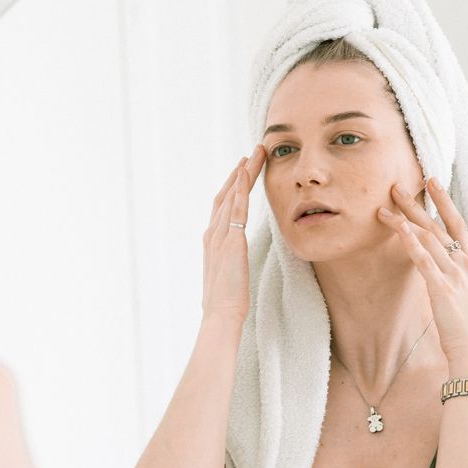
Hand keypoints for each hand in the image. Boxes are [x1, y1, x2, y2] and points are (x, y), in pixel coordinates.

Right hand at [200, 144, 264, 324]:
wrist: (220, 314)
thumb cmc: (227, 302)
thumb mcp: (229, 274)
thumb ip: (231, 261)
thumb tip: (236, 260)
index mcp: (212, 241)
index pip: (223, 206)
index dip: (233, 186)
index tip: (243, 171)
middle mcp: (212, 234)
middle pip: (226, 194)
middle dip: (239, 172)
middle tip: (252, 152)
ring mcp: (219, 236)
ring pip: (231, 196)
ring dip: (243, 173)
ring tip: (255, 154)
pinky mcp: (230, 241)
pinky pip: (235, 208)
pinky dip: (240, 189)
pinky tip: (246, 173)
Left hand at [377, 178, 467, 374]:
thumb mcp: (465, 298)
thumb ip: (454, 279)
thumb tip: (440, 271)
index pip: (457, 224)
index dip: (445, 200)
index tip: (432, 181)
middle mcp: (464, 264)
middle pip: (438, 225)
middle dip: (417, 203)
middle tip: (397, 186)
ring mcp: (454, 275)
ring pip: (427, 238)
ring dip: (404, 220)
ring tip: (384, 207)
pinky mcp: (442, 288)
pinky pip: (424, 260)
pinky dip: (411, 242)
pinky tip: (399, 229)